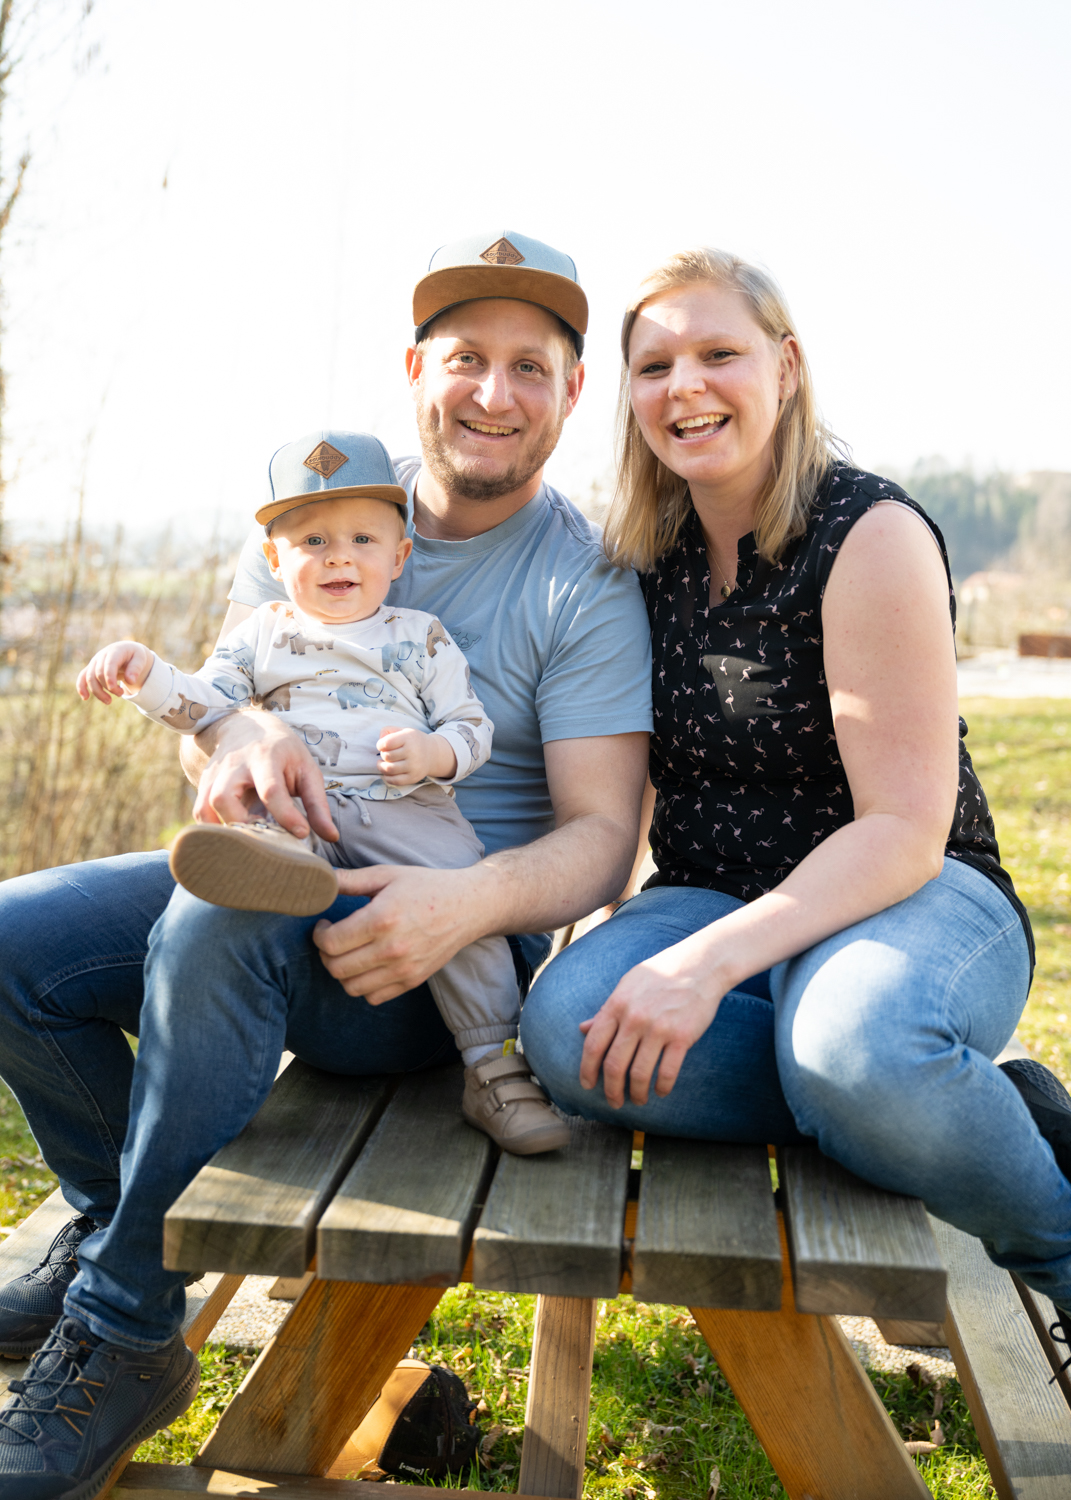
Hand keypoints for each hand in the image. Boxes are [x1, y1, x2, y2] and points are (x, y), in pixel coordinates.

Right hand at [77, 641, 153, 703]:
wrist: (127, 651)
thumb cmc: (134, 656)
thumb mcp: (140, 659)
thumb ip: (136, 668)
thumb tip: (130, 681)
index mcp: (115, 651)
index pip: (109, 664)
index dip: (109, 677)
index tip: (114, 689)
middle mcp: (102, 655)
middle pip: (99, 673)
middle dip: (109, 687)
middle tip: (121, 694)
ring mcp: (95, 662)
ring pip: (89, 678)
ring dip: (98, 692)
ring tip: (109, 701)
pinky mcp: (91, 668)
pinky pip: (82, 677)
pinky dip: (81, 687)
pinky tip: (85, 698)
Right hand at [193, 709, 337, 840]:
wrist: (244, 727)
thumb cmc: (282, 753)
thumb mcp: (305, 770)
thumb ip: (317, 804)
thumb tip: (331, 837)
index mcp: (265, 756)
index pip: (270, 789)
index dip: (285, 815)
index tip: (301, 834)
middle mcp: (234, 765)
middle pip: (225, 798)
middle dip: (244, 824)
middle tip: (268, 837)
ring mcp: (214, 775)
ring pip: (206, 807)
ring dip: (227, 830)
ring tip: (252, 838)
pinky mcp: (204, 785)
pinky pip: (200, 814)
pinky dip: (213, 830)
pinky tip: (236, 835)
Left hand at [314, 862, 485, 1002]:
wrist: (468, 906)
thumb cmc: (426, 886)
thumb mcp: (387, 875)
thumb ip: (350, 879)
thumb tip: (319, 880)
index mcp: (381, 919)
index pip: (330, 942)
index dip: (318, 935)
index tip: (323, 925)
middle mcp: (391, 949)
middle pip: (336, 968)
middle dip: (325, 954)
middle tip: (332, 939)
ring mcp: (403, 969)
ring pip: (351, 987)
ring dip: (342, 972)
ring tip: (348, 953)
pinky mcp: (412, 981)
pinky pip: (373, 997)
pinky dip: (363, 985)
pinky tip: (366, 965)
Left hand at [376, 726, 456, 783]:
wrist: (433, 753)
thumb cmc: (413, 741)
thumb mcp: (403, 730)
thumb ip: (388, 731)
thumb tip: (380, 743)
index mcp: (409, 738)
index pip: (387, 743)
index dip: (380, 745)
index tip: (382, 745)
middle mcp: (413, 752)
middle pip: (386, 756)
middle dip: (383, 755)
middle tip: (387, 754)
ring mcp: (414, 766)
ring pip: (388, 769)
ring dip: (381, 766)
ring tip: (382, 763)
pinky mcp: (413, 778)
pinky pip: (394, 781)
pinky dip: (387, 777)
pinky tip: (388, 772)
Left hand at [578, 936, 727, 1107]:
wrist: (700, 965)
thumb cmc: (661, 974)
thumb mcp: (627, 986)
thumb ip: (606, 1010)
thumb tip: (583, 1029)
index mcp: (617, 1005)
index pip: (594, 1045)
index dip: (587, 1070)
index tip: (587, 1085)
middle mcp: (634, 1018)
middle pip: (614, 1066)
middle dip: (611, 1090)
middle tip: (614, 1102)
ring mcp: (659, 1028)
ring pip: (639, 1074)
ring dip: (636, 1094)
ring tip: (638, 1100)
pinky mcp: (682, 1036)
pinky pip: (667, 1072)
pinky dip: (661, 1088)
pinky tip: (660, 1091)